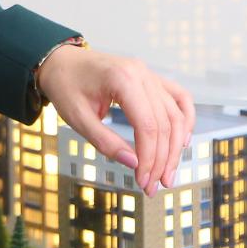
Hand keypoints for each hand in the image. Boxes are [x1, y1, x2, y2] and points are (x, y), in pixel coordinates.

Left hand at [36, 44, 193, 197]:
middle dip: (162, 159)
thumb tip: (134, 164)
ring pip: (175, 114)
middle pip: (165, 124)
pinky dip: (185, 119)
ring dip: (175, 147)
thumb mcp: (77, 118)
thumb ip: (105, 142)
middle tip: (153, 186)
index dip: (149, 158)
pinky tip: (183, 142)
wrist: (61, 61)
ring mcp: (149, 73)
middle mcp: (142, 73)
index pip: (147, 126)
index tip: (143, 181)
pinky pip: (179, 97)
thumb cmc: (66, 86)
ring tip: (167, 174)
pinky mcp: (151, 78)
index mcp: (122, 78)